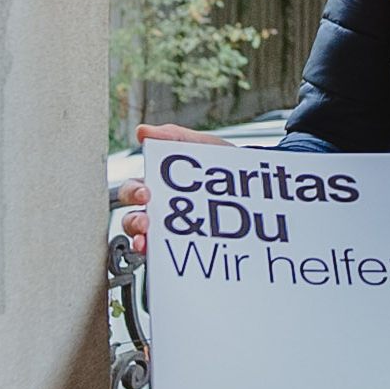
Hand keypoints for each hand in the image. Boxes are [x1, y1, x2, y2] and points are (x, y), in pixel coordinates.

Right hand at [115, 123, 224, 253]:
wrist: (257, 187)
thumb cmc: (224, 166)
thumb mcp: (201, 147)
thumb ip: (173, 137)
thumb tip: (143, 131)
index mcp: (158, 185)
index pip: (132, 191)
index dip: (132, 193)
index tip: (144, 195)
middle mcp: (160, 210)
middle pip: (132, 219)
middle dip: (133, 222)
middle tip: (145, 223)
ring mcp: (172, 230)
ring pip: (144, 240)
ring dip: (140, 242)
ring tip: (146, 243)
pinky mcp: (187, 246)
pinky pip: (168, 255)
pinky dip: (161, 257)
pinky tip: (166, 256)